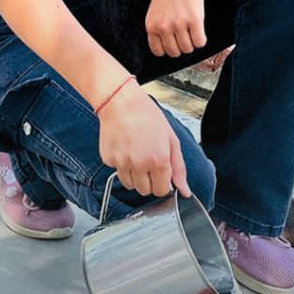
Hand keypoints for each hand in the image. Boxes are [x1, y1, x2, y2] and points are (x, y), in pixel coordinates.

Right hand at [97, 81, 191, 198]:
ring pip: (130, 185)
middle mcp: (139, 164)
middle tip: (148, 162)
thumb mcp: (171, 139)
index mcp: (158, 160)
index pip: (161, 191)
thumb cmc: (147, 116)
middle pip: (145, 191)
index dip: (162, 184)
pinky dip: (121, 165)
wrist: (121, 102)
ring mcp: (121, 163)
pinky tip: (125, 148)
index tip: (161, 174)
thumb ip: (179, 168)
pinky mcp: (108, 160)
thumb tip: (185, 191)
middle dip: (148, 181)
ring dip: (134, 176)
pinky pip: (117, 171)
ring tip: (136, 155)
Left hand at [145, 0, 207, 58]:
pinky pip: (200, 42)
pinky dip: (202, 39)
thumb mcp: (156, 9)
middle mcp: (163, 27)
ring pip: (188, 49)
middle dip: (181, 46)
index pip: (159, 51)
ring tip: (192, 30)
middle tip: (185, 34)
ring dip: (192, 42)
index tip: (174, 41)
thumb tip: (169, 48)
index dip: (168, 48)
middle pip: (175, 52)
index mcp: (151, 25)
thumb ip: (159, 27)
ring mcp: (179, 24)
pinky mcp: (195, 20)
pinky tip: (200, 29)